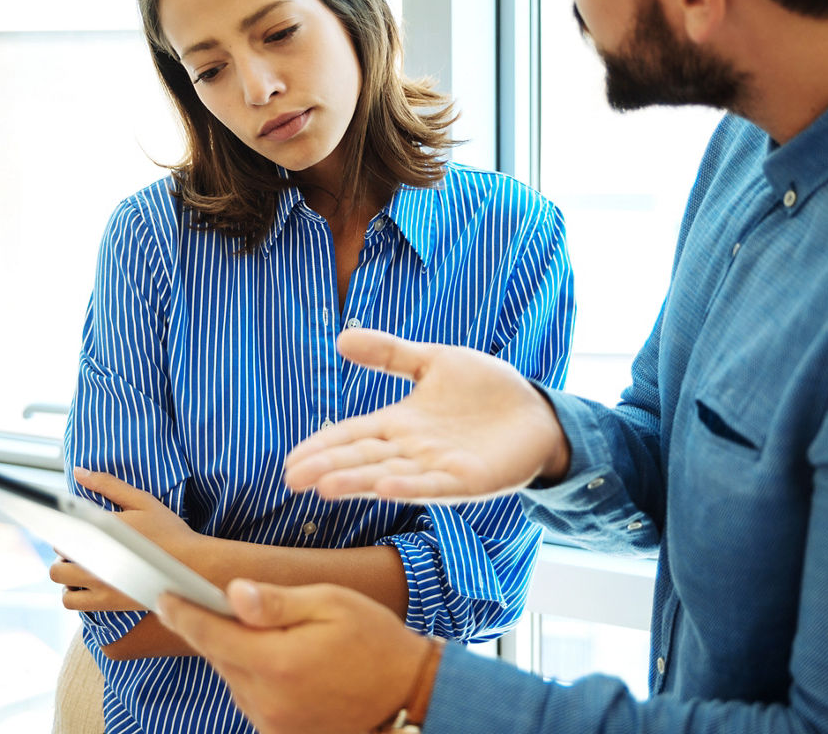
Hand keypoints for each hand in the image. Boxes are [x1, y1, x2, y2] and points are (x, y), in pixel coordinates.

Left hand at [50, 467, 207, 610]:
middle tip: (84, 548)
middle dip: (66, 551)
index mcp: (101, 528)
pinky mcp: (105, 602)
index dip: (68, 530)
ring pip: (58, 578)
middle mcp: (94, 556)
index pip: (63, 531)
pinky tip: (89, 584)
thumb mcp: (142, 501)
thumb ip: (108, 484)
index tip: (76, 531)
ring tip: (84, 566)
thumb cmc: (169, 532)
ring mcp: (98, 582)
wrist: (192, 566)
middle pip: (58, 555)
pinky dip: (73, 594)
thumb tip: (79, 472)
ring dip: (65, 572)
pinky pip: (71, 602)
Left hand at [156, 579, 430, 733]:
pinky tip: (284, 663)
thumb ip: (276, 602)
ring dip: (240, 654)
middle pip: (219, 657)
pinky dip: (256, 677)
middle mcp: (267, 699)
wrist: (406, 693)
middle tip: (230, 604)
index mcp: (277, 662)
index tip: (164, 596)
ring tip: (277, 635)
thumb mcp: (330, 602)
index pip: (211, 635)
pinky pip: (251, 699)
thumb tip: (232, 594)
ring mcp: (272, 723)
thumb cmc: (373, 640)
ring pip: (233, 678)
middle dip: (218, 629)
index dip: (183, 613)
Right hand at [284, 327, 570, 502]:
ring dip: (359, 482)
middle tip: (292, 479)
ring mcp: (439, 467)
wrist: (537, 411)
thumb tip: (341, 339)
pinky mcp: (468, 480)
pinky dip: (410, 487)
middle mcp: (413, 450)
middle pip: (363, 459)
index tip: (290, 461)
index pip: (353, 436)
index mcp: (402, 424)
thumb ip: (390, 355)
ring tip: (325, 486)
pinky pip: (434, 485)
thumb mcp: (433, 362)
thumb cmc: (485, 389)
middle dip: (328, 468)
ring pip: (390, 476)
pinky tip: (386, 488)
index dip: (322, 446)